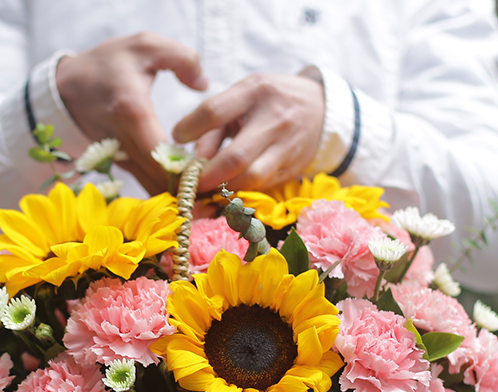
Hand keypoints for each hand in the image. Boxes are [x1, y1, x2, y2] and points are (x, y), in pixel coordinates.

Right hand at [56, 33, 207, 193]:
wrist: (67, 88)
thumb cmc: (108, 64)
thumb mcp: (146, 46)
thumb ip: (182, 59)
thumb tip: (203, 84)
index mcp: (133, 111)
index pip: (162, 155)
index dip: (187, 170)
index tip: (213, 173)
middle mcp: (124, 140)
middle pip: (159, 179)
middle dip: (188, 190)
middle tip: (218, 195)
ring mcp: (121, 157)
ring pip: (152, 188)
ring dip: (179, 196)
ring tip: (208, 201)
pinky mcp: (122, 165)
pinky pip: (146, 184)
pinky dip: (167, 192)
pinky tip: (190, 194)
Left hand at [172, 73, 324, 191]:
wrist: (322, 110)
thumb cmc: (270, 102)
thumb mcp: (243, 97)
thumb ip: (215, 124)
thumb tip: (194, 160)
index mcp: (255, 92)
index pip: (214, 111)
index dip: (190, 128)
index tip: (176, 138)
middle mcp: (274, 119)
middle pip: (235, 158)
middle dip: (207, 177)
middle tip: (190, 184)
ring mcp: (286, 147)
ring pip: (250, 179)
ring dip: (223, 190)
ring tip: (206, 192)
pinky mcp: (291, 169)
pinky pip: (260, 187)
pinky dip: (240, 193)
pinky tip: (226, 193)